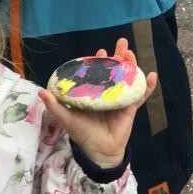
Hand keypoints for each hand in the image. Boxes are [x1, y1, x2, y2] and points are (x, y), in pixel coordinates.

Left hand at [38, 38, 155, 168]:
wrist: (98, 151)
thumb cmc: (82, 133)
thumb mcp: (67, 118)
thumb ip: (55, 106)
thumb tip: (41, 91)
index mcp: (93, 93)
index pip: (97, 73)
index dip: (98, 61)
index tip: (99, 52)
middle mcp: (107, 93)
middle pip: (115, 71)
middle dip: (119, 56)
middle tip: (122, 42)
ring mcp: (120, 99)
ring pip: (128, 79)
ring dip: (132, 65)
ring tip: (131, 53)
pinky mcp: (130, 108)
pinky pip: (140, 96)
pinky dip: (147, 86)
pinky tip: (151, 76)